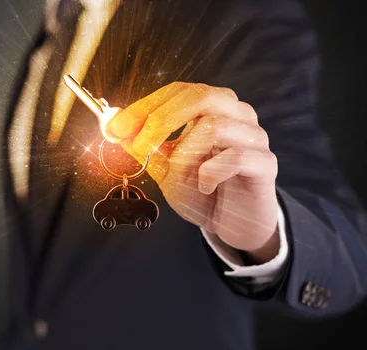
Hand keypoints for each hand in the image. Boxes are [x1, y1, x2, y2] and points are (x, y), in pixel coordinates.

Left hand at [106, 82, 279, 262]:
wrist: (235, 224)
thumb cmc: (201, 191)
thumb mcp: (164, 170)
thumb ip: (144, 149)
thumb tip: (116, 129)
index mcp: (212, 108)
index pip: (177, 91)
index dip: (145, 106)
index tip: (116, 127)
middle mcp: (236, 114)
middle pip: (200, 95)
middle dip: (161, 119)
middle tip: (140, 146)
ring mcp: (254, 137)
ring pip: (214, 126)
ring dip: (185, 153)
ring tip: (181, 175)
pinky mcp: (266, 163)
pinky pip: (234, 157)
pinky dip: (210, 174)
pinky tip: (205, 187)